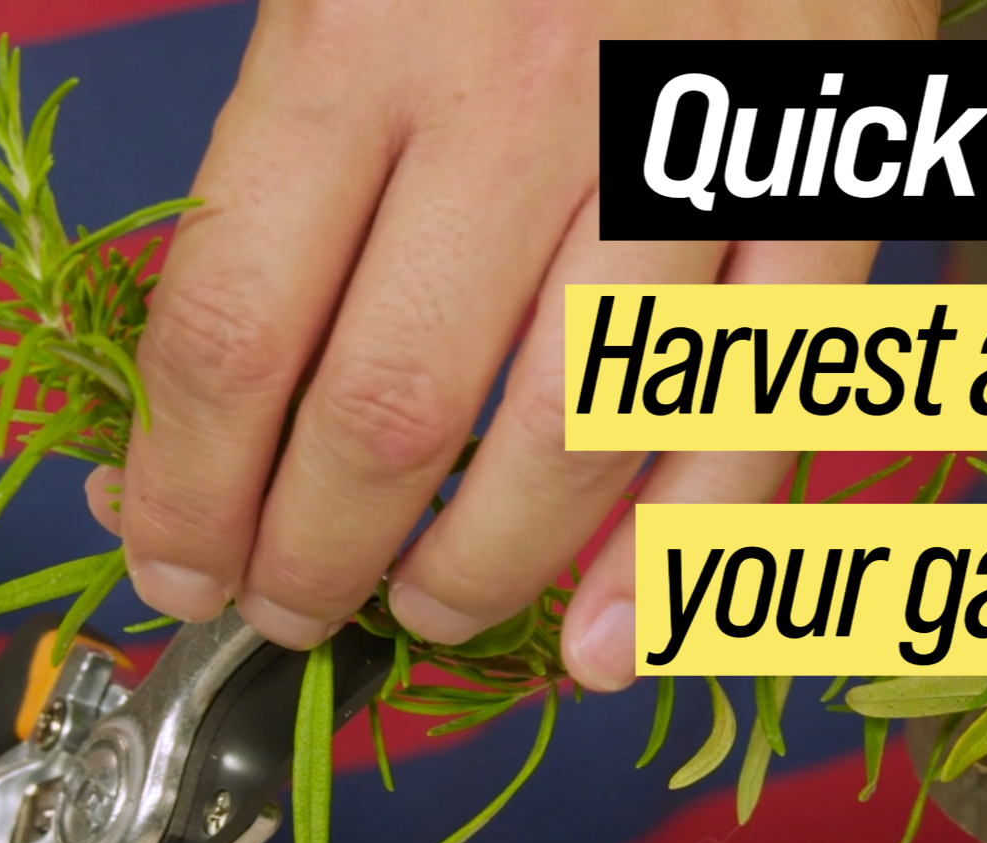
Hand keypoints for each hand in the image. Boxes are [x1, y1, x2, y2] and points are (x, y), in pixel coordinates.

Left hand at [88, 0, 937, 688]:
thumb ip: (289, 158)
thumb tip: (220, 394)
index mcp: (365, 26)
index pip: (236, 325)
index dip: (189, 487)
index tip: (172, 564)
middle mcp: (523, 95)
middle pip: (390, 411)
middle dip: (318, 557)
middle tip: (293, 610)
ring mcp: (681, 146)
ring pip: (571, 433)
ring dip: (483, 572)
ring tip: (429, 615)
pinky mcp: (814, 176)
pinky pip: (752, 401)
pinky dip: (682, 550)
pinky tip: (610, 638)